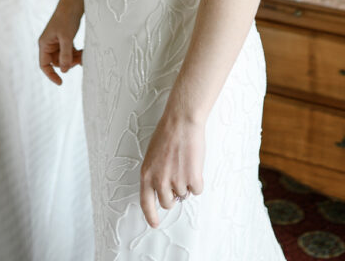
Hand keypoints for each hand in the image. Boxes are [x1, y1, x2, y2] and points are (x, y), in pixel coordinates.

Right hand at [38, 0, 82, 85]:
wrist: (73, 1)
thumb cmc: (67, 17)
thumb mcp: (66, 37)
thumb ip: (65, 55)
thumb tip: (65, 71)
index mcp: (44, 43)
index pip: (44, 65)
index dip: (51, 75)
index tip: (61, 83)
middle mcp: (49, 43)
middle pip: (56, 62)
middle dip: (68, 63)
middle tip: (79, 61)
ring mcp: (58, 40)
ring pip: (64, 57)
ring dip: (74, 58)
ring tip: (84, 55)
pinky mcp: (66, 37)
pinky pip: (69, 51)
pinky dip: (76, 52)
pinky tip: (84, 51)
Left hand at [139, 110, 204, 227]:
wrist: (181, 121)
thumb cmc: (168, 132)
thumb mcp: (153, 156)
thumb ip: (155, 174)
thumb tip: (163, 189)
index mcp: (147, 175)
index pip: (146, 203)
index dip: (151, 215)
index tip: (155, 223)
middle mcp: (160, 181)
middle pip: (168, 202)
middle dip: (174, 195)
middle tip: (178, 179)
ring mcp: (176, 181)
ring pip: (184, 195)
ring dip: (187, 184)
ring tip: (186, 164)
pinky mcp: (192, 179)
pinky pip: (197, 190)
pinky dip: (198, 181)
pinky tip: (194, 165)